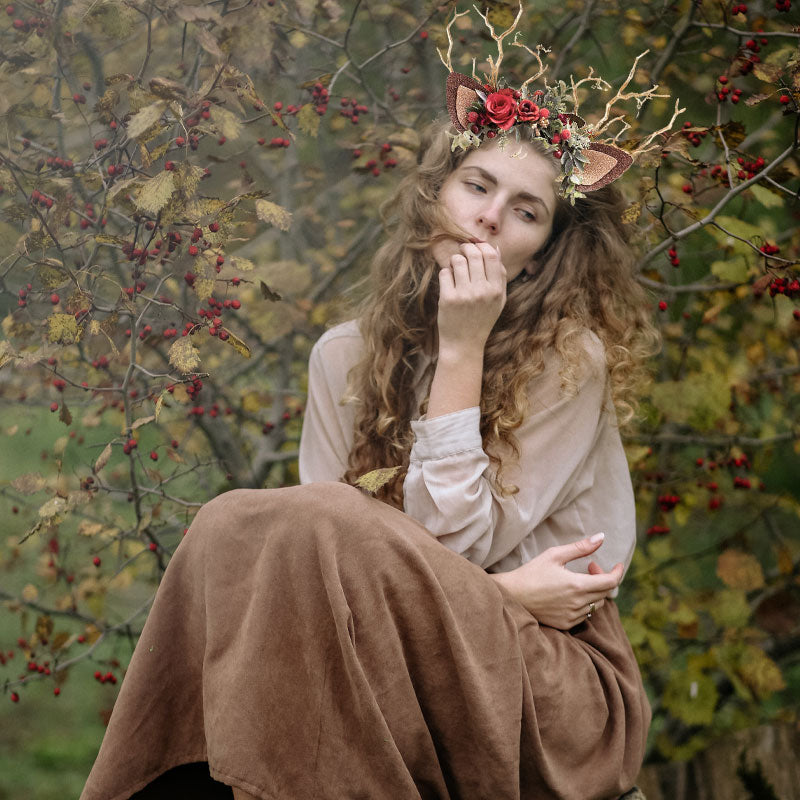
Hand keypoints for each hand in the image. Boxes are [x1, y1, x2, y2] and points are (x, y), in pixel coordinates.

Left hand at [434, 241, 506, 356]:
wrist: (464, 344)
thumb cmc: (482, 320)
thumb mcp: (498, 300)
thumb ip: (500, 275)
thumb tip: (495, 248)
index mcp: (496, 290)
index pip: (491, 256)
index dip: (482, 246)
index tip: (475, 247)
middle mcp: (481, 291)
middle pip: (474, 254)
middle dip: (466, 248)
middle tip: (462, 252)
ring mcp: (464, 295)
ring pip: (457, 261)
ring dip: (454, 260)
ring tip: (454, 268)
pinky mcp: (447, 299)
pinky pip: (444, 273)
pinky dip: (446, 273)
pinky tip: (449, 282)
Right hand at [490, 533, 623, 629]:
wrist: (512, 595)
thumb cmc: (532, 572)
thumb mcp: (555, 555)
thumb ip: (581, 547)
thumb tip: (601, 537)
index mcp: (577, 585)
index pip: (610, 582)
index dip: (618, 572)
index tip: (618, 565)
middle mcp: (578, 604)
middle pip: (605, 593)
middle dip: (602, 578)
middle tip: (590, 566)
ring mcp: (572, 616)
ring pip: (596, 605)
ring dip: (594, 591)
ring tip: (579, 580)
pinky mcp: (565, 624)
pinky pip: (585, 615)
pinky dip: (584, 603)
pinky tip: (570, 594)